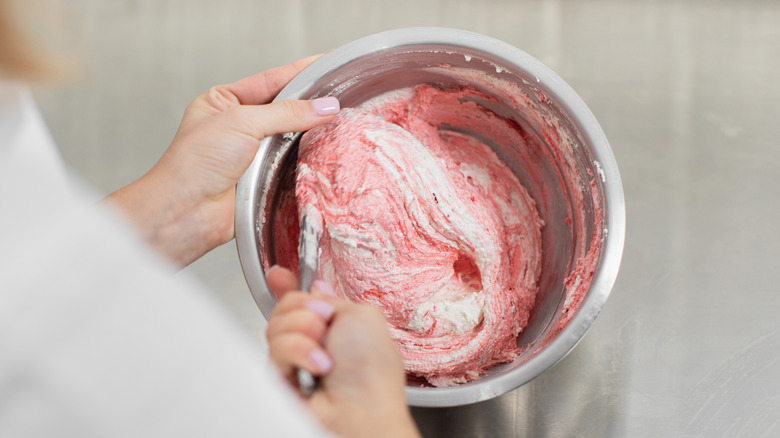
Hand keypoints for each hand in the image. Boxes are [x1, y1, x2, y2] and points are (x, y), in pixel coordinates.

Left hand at [104, 55, 339, 266]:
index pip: (270, 80)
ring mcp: (252, 153)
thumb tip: (324, 107)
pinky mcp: (265, 179)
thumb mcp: (241, 122)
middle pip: (284, 107)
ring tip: (339, 119)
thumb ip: (286, 113)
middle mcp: (238, 125)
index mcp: (223, 102)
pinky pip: (293, 164)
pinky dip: (308, 158)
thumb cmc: (195, 163)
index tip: (326, 62)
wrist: (186, 211)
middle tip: (341, 92)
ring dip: (310, 131)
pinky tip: (325, 149)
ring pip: (291, 136)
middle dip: (309, 102)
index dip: (300, 71)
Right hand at [265, 266, 420, 437]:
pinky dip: (298, 352)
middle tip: (324, 323)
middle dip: (303, 309)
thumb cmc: (373, 370)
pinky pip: (274, 350)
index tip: (279, 276)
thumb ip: (333, 297)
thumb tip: (315, 288)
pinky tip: (317, 367)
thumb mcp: (362, 315)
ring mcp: (295, 359)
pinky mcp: (279, 377)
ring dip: (303, 332)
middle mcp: (313, 340)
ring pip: (276, 326)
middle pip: (285, 308)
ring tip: (325, 352)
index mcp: (336, 324)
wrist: (363, 409)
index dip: (288, 285)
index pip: (303, 299)